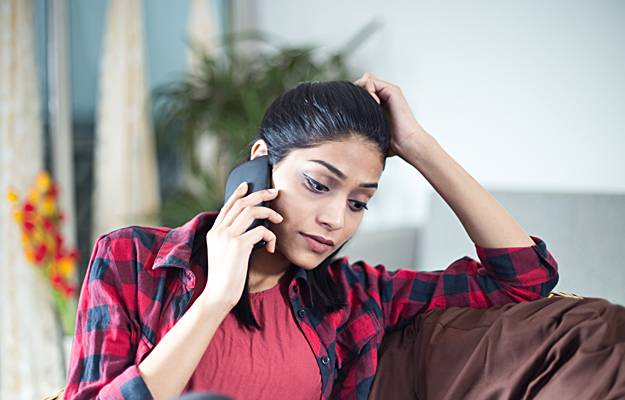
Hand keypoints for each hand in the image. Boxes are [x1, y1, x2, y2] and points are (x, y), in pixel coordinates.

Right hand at [200, 182, 282, 309]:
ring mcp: (228, 236)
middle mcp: (220, 230)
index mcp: (214, 231)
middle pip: (242, 203)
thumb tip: (253, 228)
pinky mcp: (239, 245)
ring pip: (252, 211)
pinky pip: (261, 231)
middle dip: (260, 194)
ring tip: (279, 219)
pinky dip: (271, 237)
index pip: (227, 206)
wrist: (218, 295)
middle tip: (274, 192)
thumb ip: (233, 238)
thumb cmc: (226, 277)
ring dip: (269, 213)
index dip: (238, 193)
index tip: (247, 185)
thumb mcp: (224, 253)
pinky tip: (272, 248)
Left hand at [354, 73, 427, 159]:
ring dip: (361, 90)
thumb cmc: (391, 142)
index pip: (359, 90)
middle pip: (361, 82)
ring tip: (365, 106)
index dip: (352, 96)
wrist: (406, 143)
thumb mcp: (369, 131)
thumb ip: (359, 123)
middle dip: (355, 92)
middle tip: (356, 107)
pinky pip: (372, 81)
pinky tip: (373, 104)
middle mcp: (383, 95)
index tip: (350, 111)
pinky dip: (368, 90)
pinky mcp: (393, 90)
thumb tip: (340, 127)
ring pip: (366, 78)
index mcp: (377, 103)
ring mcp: (388, 91)